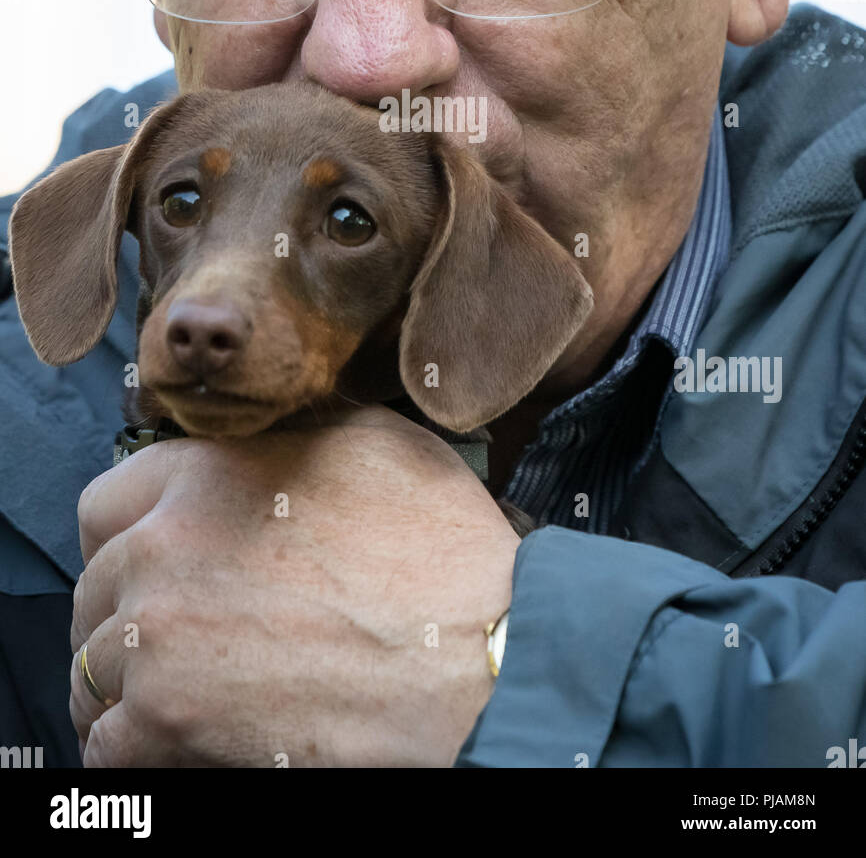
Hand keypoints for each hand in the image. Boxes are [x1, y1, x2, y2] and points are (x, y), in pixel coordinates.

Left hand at [70, 402, 519, 766]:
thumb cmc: (441, 552)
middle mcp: (164, 546)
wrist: (479, 653)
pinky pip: (106, 743)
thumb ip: (289, 435)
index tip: (148, 566)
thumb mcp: (370, 443)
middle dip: (127, 613)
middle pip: (94, 588)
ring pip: (92, 667)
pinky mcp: (167, 719)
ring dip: (127, 683)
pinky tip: (179, 741)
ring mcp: (158, 635)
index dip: (126, 537)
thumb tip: (264, 443)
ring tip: (178, 694)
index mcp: (205, 474)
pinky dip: (135, 748)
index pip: (105, 504)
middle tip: (175, 637)